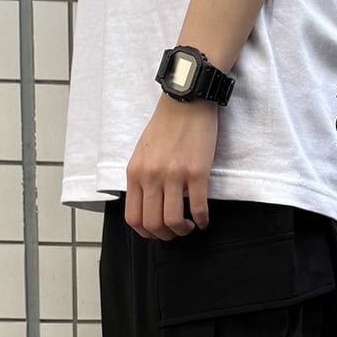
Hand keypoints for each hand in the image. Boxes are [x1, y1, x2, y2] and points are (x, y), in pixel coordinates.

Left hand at [125, 92, 216, 240]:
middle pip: (153, 224)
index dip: (146, 233)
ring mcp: (174, 175)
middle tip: (175, 232)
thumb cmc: (166, 125)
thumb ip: (142, 179)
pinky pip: (198, 207)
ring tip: (189, 226)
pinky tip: (203, 220)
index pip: (133, 218)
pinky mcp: (196, 172)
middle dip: (165, 236)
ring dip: (182, 231)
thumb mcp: (142, 153)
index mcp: (135, 173)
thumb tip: (148, 205)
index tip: (157, 232)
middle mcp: (151, 176)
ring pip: (173, 221)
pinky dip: (202, 220)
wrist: (186, 100)